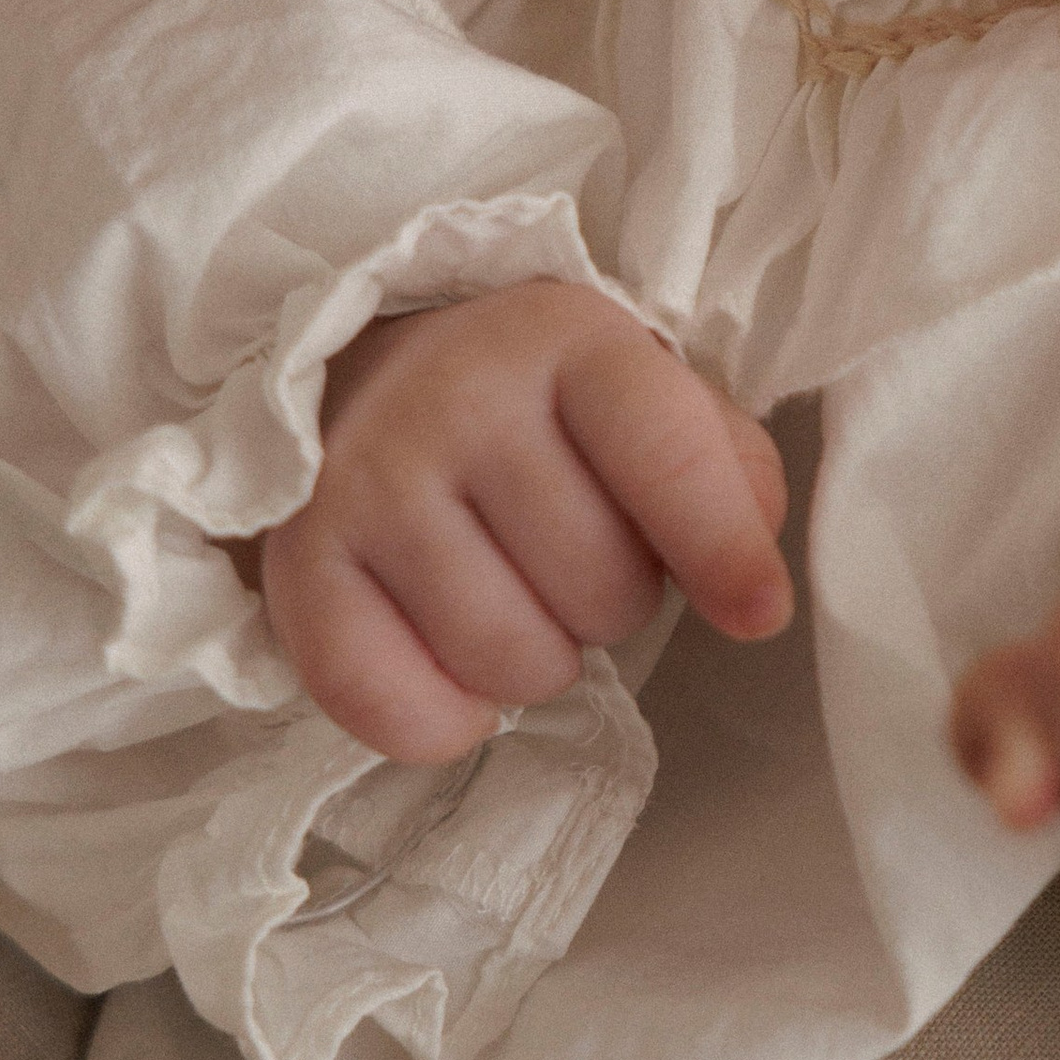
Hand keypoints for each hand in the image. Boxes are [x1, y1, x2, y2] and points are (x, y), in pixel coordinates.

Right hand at [255, 281, 789, 764]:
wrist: (367, 376)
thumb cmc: (536, 402)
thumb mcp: (642, 392)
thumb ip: (725, 468)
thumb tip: (752, 583)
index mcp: (566, 339)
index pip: (664, 454)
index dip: (724, 548)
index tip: (759, 613)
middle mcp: (458, 399)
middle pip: (601, 592)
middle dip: (613, 601)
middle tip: (571, 554)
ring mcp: (368, 482)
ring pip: (511, 663)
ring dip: (536, 660)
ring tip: (513, 591)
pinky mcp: (300, 563)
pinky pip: (397, 710)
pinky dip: (442, 720)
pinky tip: (451, 662)